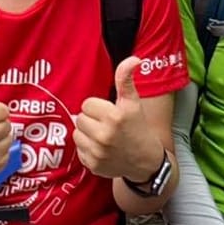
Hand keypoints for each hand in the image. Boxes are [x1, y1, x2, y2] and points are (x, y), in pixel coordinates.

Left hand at [75, 56, 162, 182]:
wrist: (146, 161)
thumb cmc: (139, 128)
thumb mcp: (134, 102)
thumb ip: (126, 80)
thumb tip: (133, 59)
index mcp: (114, 116)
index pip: (87, 104)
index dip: (98, 107)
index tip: (109, 113)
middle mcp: (104, 135)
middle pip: (80, 118)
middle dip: (91, 120)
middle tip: (106, 124)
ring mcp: (97, 152)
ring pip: (77, 134)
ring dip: (87, 133)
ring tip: (102, 135)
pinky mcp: (92, 165)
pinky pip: (79, 149)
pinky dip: (87, 148)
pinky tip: (100, 148)